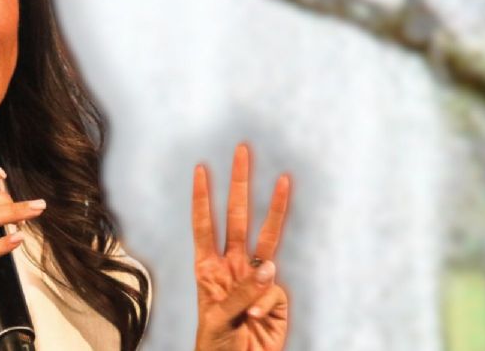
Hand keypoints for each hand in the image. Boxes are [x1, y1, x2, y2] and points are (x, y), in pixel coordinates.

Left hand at [193, 143, 290, 350]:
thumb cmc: (218, 345)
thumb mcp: (218, 319)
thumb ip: (241, 293)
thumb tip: (269, 267)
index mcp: (208, 269)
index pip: (204, 226)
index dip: (201, 198)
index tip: (200, 169)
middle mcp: (232, 266)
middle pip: (237, 218)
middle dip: (239, 185)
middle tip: (242, 152)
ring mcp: (256, 279)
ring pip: (267, 236)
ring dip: (275, 207)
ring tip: (284, 179)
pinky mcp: (276, 296)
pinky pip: (274, 291)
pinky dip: (265, 304)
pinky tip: (255, 319)